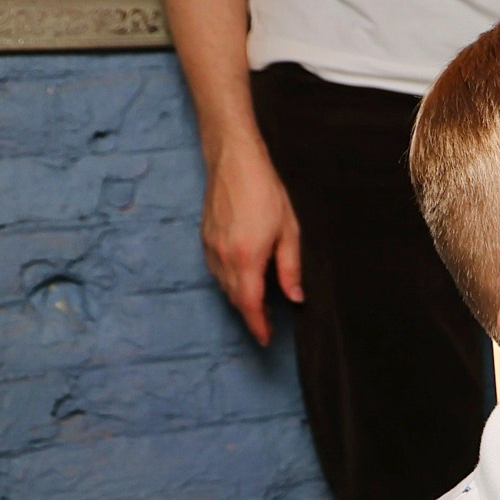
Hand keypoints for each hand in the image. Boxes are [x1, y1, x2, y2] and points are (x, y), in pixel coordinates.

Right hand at [200, 138, 302, 344]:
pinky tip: (243, 280)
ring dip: (240, 299)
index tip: (264, 339)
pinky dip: (230, 282)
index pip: (249, 303)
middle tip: (267, 324)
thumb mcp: (288, 232)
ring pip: (224, 286)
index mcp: (246, 257)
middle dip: (251, 314)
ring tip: (259, 305)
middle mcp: (223, 256)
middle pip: (235, 298)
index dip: (257, 324)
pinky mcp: (204, 238)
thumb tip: (295, 297)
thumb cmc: (265, 192)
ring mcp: (210, 247)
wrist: (233, 161)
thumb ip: (289, 268)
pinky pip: (216, 270)